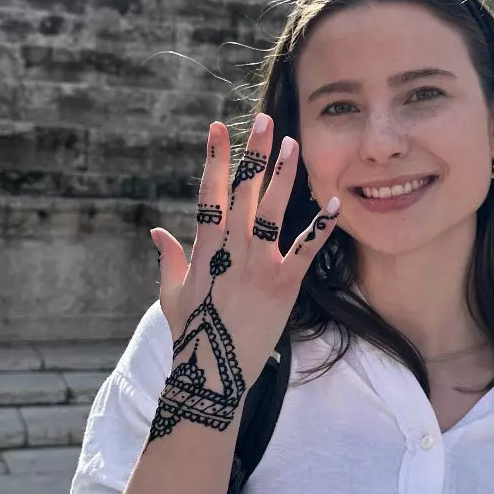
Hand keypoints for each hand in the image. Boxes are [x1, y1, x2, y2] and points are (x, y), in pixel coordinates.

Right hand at [148, 113, 340, 441]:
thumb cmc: (192, 334)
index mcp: (205, 248)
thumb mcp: (171, 294)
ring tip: (293, 144)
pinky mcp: (284, 284)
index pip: (208, 192)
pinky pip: (306, 251)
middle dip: (252, 154)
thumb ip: (168, 258)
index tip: (218, 128)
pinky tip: (336, 204)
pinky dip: (322, 228)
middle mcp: (232, 249)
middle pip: (242, 191)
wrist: (215, 373)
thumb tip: (158, 231)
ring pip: (272, 211)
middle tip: (263, 120)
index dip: (214, 158)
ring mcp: (259, 265)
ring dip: (283, 176)